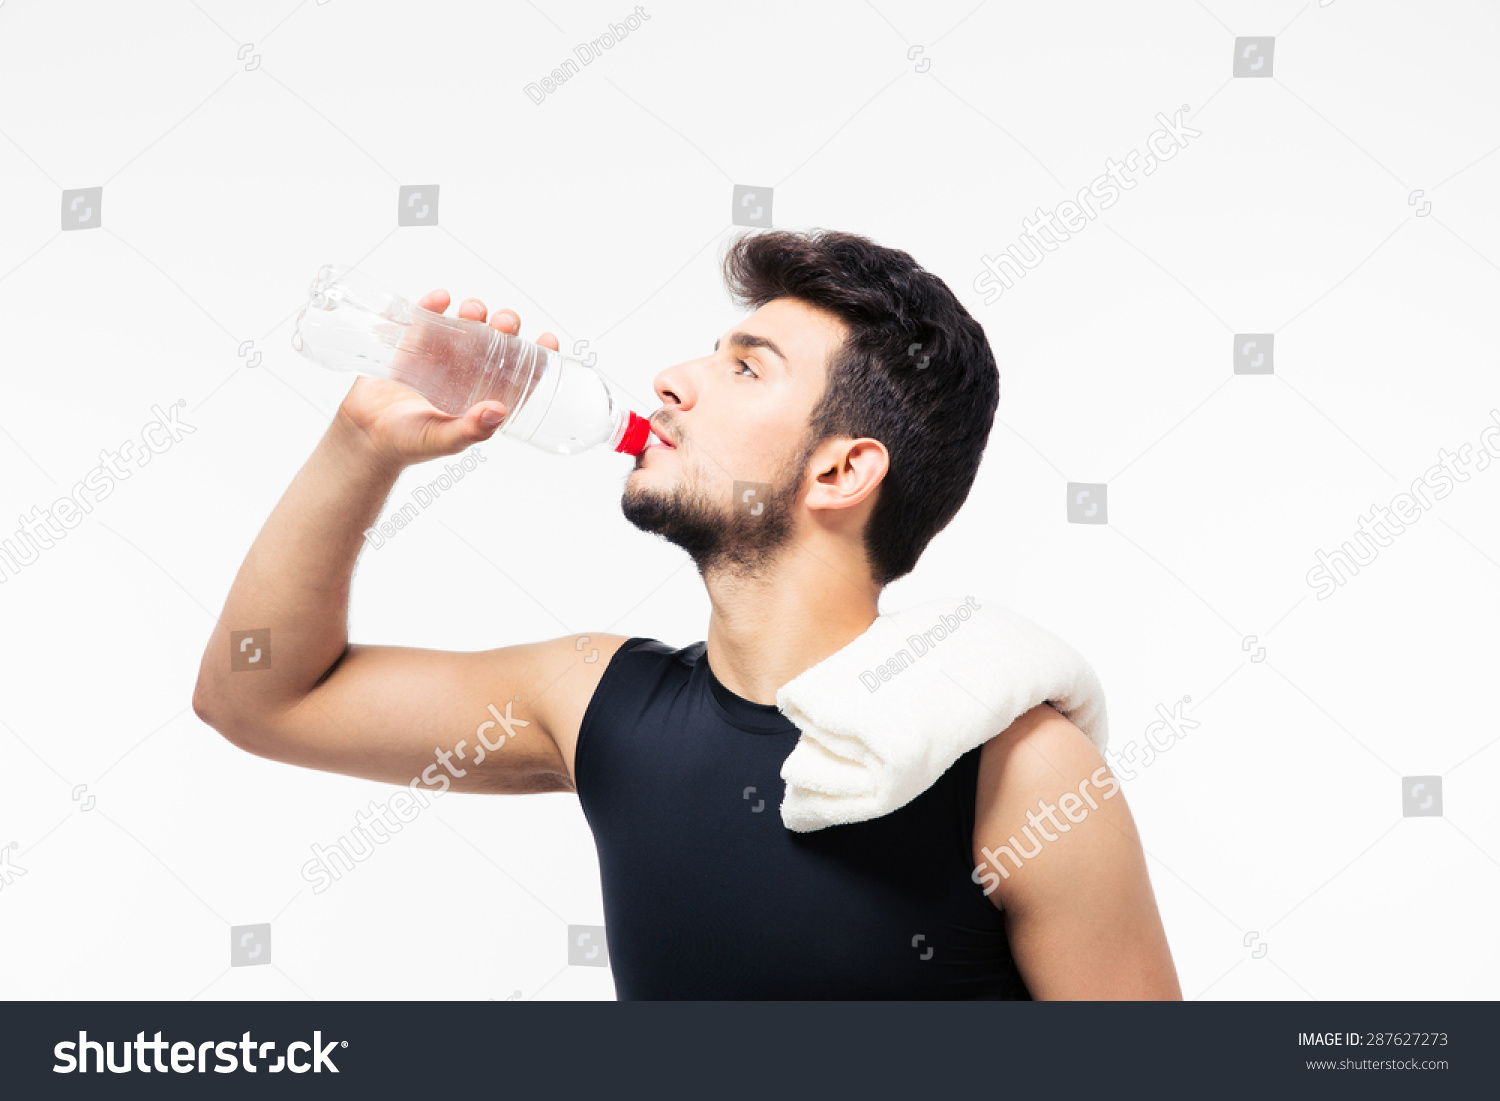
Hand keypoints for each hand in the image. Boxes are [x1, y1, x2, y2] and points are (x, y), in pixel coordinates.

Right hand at [334, 291, 560, 469]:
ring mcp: (442, 357)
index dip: (538, 356)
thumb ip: (471, 429)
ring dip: (475, 312)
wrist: (366, 436)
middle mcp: (468, 374)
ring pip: (467, 325)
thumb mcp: (444, 439)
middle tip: (504, 323)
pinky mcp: (412, 345)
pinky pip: (427, 318)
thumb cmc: (410, 444)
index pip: (520, 374)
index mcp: (484, 396)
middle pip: (497, 342)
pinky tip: (441, 298)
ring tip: (473, 310)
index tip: (548, 339)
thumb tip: (498, 411)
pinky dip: (434, 304)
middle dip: (506, 326)